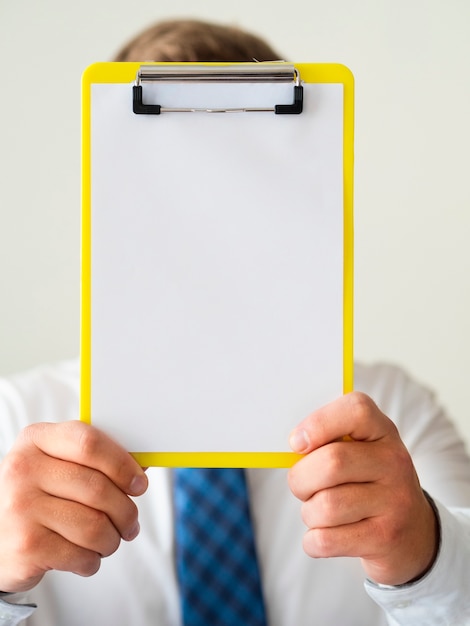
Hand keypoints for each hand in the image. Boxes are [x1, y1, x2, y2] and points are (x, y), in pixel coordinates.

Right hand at [0, 421, 147, 592]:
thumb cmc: (40, 497)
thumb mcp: (59, 467)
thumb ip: (96, 461)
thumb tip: (141, 468)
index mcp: (36, 440)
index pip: (89, 442)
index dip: (122, 464)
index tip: (139, 483)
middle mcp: (23, 469)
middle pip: (97, 488)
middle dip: (125, 510)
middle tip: (131, 522)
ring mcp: (20, 507)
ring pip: (94, 525)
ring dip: (112, 539)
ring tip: (109, 540)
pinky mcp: (25, 546)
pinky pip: (80, 555)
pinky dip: (92, 560)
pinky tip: (84, 555)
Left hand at [287, 392, 438, 585]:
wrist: (415, 534)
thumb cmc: (369, 483)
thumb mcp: (359, 452)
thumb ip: (328, 441)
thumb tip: (294, 446)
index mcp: (383, 431)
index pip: (356, 410)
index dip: (319, 423)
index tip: (297, 443)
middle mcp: (395, 462)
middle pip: (331, 462)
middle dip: (301, 478)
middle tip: (302, 485)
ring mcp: (395, 501)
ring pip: (325, 505)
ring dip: (309, 513)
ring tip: (318, 512)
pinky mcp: (386, 538)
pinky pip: (327, 539)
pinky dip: (313, 541)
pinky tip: (323, 536)